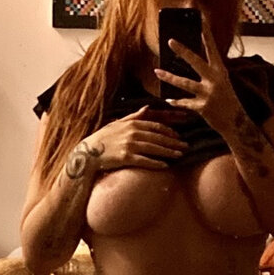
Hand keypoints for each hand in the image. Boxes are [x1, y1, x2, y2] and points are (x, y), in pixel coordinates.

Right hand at [71, 105, 189, 174]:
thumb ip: (134, 116)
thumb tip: (146, 108)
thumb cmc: (103, 138)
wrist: (88, 152)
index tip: (179, 137)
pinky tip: (165, 166)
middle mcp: (132, 133)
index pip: (156, 126)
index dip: (169, 131)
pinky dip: (155, 163)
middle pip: (158, 137)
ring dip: (168, 152)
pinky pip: (144, 160)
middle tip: (186, 147)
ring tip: (179, 156)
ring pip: (154, 148)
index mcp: (132, 123)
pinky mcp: (125, 158)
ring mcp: (129, 145)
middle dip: (173, 142)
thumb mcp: (118, 123)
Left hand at [154, 25, 243, 135]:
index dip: (206, 34)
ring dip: (169, 77)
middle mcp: (215, 80)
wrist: (236, 123)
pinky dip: (176, 101)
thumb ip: (209, 73)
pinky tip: (168, 99)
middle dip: (182, 50)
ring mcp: (209, 94)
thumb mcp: (222, 83)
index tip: (201, 19)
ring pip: (184, 83)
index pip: (212, 49)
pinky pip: (185, 102)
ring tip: (157, 72)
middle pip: (196, 61)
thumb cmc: (227, 101)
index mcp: (221, 71)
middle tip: (170, 40)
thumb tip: (192, 62)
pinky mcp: (203, 107)